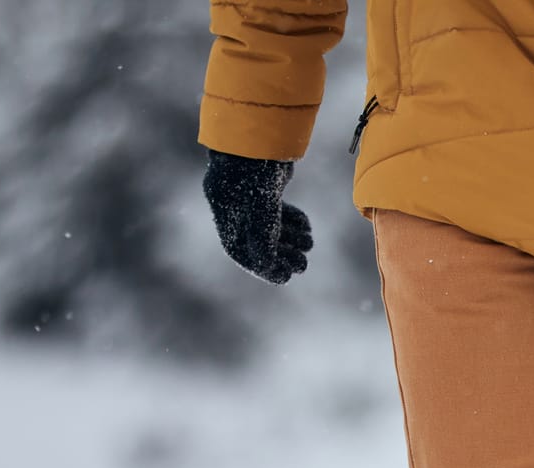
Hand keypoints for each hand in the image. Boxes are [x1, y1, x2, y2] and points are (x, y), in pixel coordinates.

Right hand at [202, 150, 312, 283]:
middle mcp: (233, 203)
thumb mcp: (262, 203)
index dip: (261, 267)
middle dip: (281, 255)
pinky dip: (292, 221)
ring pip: (269, 226)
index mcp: (224, 209)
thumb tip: (266, 266)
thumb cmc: (256, 162)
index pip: (239, 249)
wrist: (262, 124)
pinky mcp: (264, 184)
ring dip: (290, 239)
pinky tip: (307, 226)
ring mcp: (248, 193)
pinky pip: (276, 211)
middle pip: (256, 241)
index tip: (284, 277)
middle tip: (302, 264)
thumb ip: (264, 235)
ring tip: (309, 243)